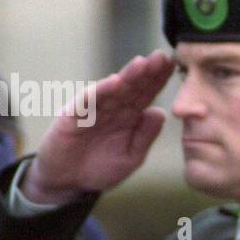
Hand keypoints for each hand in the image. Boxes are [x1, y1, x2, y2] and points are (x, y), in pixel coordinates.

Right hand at [23, 51, 173, 203]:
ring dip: (127, 76)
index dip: (158, 80)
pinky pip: (88, 102)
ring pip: (112, 90)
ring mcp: (92, 110)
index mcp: (128, 117)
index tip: (172, 65)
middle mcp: (111, 109)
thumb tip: (161, 112)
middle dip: (147, 72)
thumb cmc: (99, 168)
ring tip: (143, 63)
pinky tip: (115, 82)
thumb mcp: (130, 157)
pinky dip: (101, 92)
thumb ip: (145, 136)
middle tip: (162, 56)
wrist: (67, 182)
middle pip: (132, 87)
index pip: (145, 94)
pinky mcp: (73, 116)